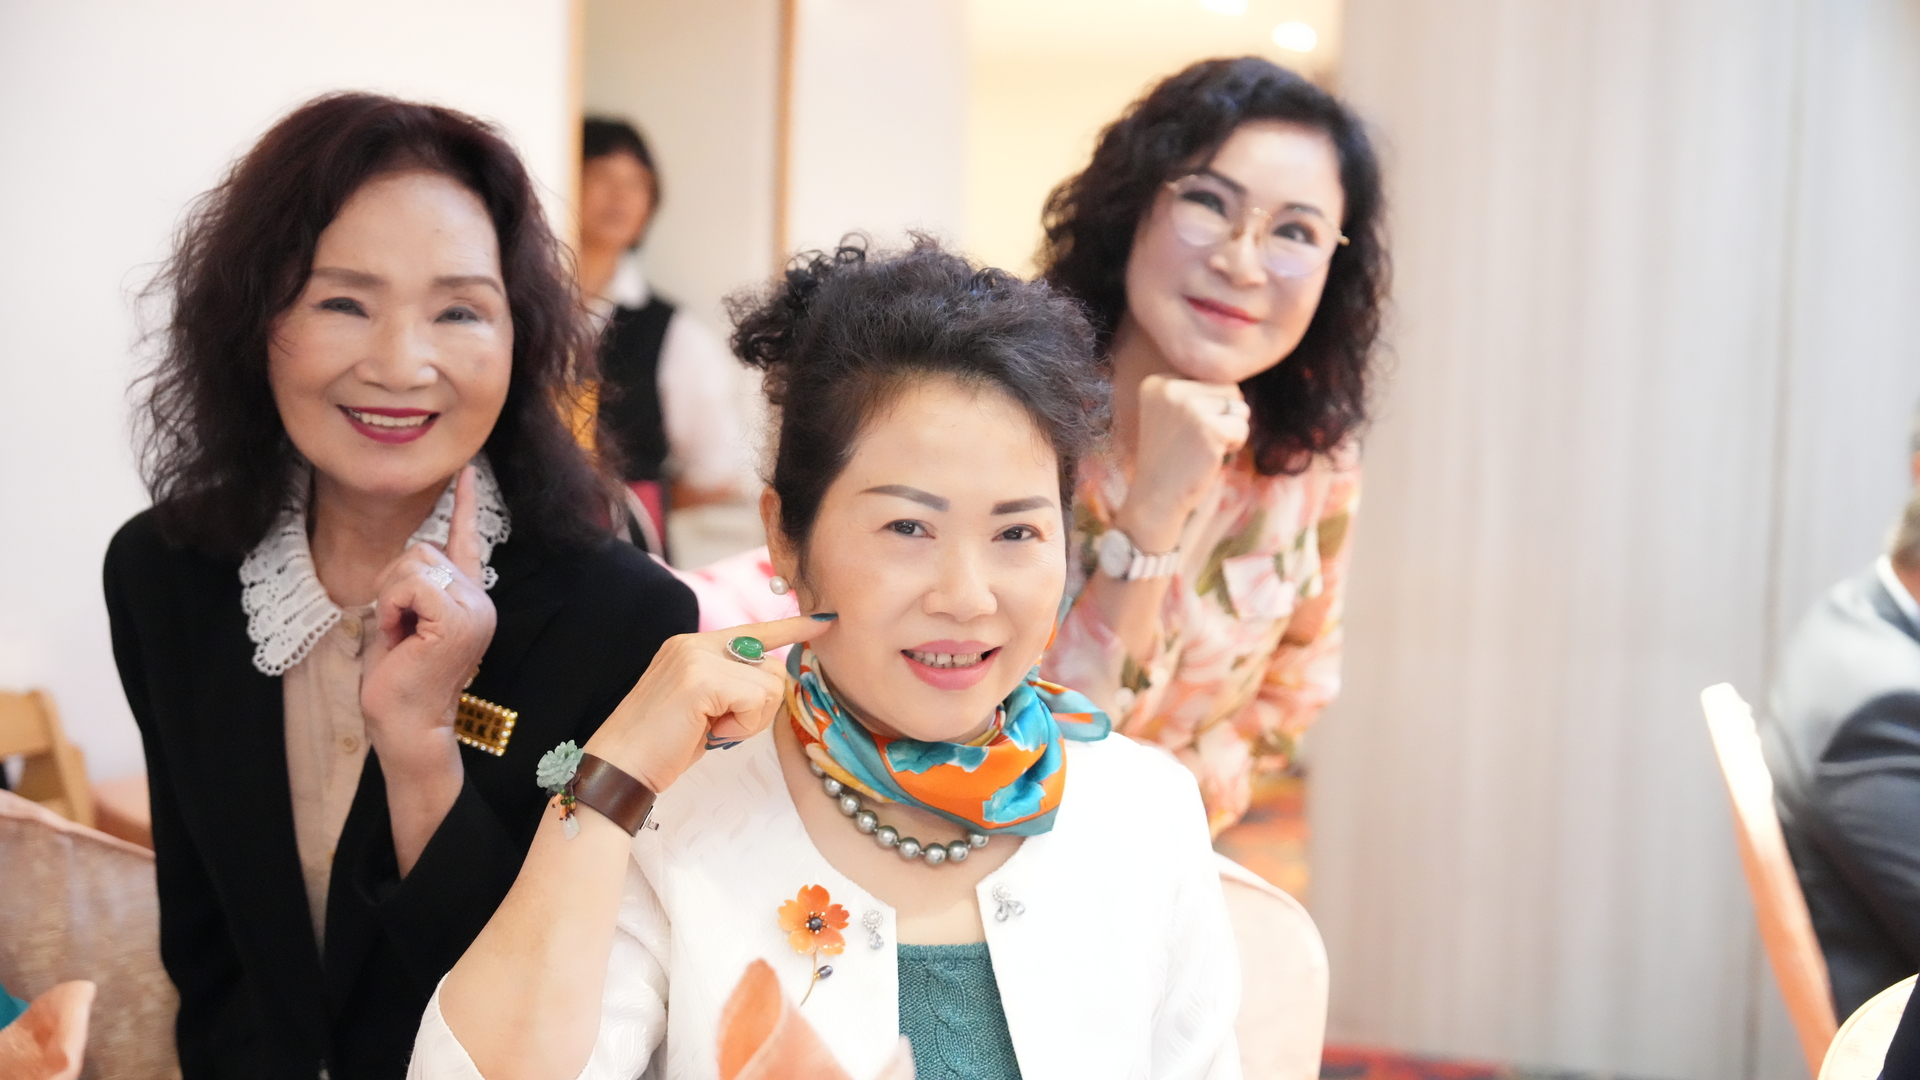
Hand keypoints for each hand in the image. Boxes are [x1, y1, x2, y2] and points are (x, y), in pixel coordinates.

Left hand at [361, 466, 498, 776]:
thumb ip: (411, 590)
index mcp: (469, 601)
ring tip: (401, 635)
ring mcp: (474, 609)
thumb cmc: (397, 685)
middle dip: (393, 582)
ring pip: (415, 562)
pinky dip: (394, 605)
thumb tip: (406, 564)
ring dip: (392, 595)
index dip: (464, 504)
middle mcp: (480, 601)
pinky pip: (412, 583)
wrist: (407, 727)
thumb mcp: (401, 624)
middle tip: (398, 629)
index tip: (467, 471)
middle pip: (422, 549)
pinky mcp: (458, 617)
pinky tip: (402, 635)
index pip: (468, 541)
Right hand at [583, 615, 832, 793]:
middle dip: (757, 708)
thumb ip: (730, 684)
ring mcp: (697, 658)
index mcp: (693, 646)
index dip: (790, 628)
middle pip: (770, 668)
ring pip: (769, 685)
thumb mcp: (702, 705)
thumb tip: (771, 678)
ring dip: (749, 719)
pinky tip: (711, 732)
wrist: (620, 766)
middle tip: (719, 726)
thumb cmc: (662, 745)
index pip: (753, 631)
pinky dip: (742, 726)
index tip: (822, 622)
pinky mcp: (702, 679)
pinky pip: (756, 700)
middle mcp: (695, 643)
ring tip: (711, 729)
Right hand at [1118, 375, 1250, 551]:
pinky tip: (1211, 456)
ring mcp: (1190, 408)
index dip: (1209, 407)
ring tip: (1204, 446)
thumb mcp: (1173, 413)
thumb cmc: (1170, 457)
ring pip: (1239, 407)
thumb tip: (1237, 384)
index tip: (1184, 430)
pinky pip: (1242, 428)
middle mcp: (1170, 389)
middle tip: (1197, 440)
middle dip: (1223, 416)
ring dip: (1231, 429)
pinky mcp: (1210, 429)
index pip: (1210, 379)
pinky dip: (1235, 445)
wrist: (1155, 497)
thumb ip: (1197, 392)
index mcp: (1158, 383)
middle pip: (1228, 388)